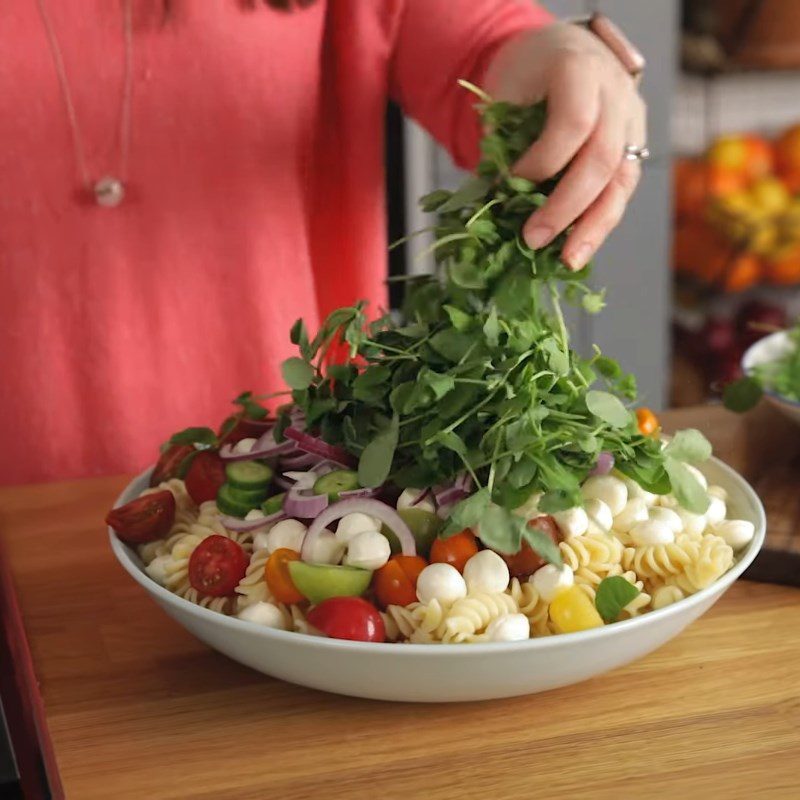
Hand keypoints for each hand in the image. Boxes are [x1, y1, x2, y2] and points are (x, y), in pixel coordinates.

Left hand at [484, 22, 646, 269]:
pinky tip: (577, 249)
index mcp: (582, 67)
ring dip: (594, 227)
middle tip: (533, 239)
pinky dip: (597, 222)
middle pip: (603, 158)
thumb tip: (498, 202)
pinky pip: (621, 191)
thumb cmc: (521, 75)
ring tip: (569, 261)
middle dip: (567, 207)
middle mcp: (617, 94)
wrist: (553, 53)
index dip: (543, 161)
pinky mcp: (633, 148)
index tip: (510, 183)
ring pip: (622, 181)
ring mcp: (632, 121)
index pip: (574, 122)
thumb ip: (504, 140)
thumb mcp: (504, 92)